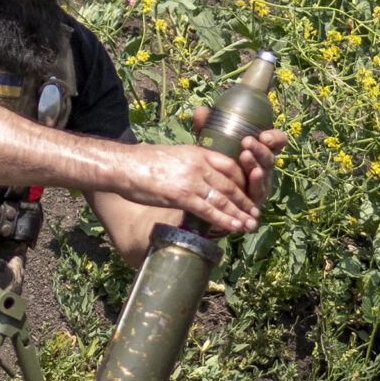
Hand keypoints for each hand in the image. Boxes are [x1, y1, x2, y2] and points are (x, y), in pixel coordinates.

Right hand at [116, 143, 259, 234]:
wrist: (123, 166)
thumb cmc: (143, 163)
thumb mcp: (173, 156)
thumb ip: (190, 164)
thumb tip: (197, 176)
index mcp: (198, 153)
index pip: (229, 166)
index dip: (243, 180)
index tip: (249, 192)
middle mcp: (199, 164)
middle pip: (230, 183)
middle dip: (245, 200)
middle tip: (256, 212)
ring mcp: (192, 180)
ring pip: (223, 198)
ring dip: (239, 213)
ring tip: (250, 224)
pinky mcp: (182, 195)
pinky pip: (208, 210)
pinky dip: (223, 220)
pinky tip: (233, 227)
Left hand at [188, 104, 287, 209]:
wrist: (206, 200)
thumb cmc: (212, 167)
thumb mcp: (210, 146)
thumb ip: (206, 129)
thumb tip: (201, 111)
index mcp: (258, 152)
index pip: (276, 142)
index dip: (275, 137)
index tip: (264, 134)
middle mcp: (262, 168)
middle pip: (270, 156)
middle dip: (260, 148)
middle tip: (247, 141)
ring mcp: (260, 185)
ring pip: (264, 173)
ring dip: (256, 163)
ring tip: (246, 156)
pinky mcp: (254, 202)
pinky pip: (258, 192)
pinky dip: (256, 184)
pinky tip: (254, 175)